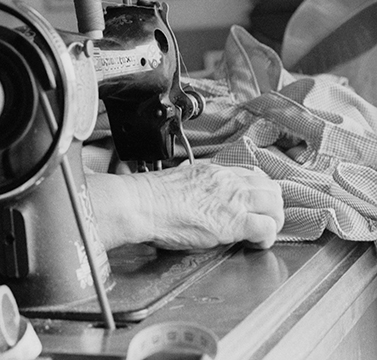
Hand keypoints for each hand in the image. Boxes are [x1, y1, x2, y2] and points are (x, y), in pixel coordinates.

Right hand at [86, 163, 283, 250]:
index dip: (260, 191)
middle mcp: (228, 182)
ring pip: (275, 206)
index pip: (253, 175)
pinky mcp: (233, 222)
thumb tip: (200, 194)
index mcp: (214, 171)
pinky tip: (256, 244)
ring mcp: (233, 200)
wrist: (141, 204)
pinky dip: (267, 238)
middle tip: (265, 220)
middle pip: (270, 188)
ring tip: (263, 234)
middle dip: (272, 206)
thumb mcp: (179, 179)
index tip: (256, 202)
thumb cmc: (150, 196)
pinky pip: (267, 228)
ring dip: (273, 221)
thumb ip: (197, 184)